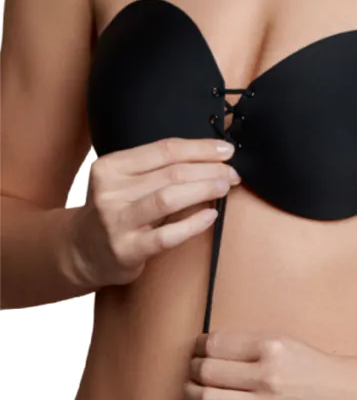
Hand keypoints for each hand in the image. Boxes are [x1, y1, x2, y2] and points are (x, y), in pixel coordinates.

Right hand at [67, 137, 240, 286]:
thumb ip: (157, 167)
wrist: (82, 251)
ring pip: (169, 197)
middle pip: (171, 172)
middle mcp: (110, 191)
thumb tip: (210, 155)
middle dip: (209, 170)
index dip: (200, 148)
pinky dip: (193, 224)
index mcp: (111, 166)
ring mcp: (116, 222)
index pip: (164, 149)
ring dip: (204, 189)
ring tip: (225, 187)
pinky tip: (211, 216)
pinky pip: (166, 235)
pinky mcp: (126, 250)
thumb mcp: (124, 180)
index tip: (226, 150)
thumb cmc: (116, 209)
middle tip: (232, 172)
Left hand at [184, 330, 356, 399]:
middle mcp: (267, 377)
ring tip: (194, 387)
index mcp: (271, 347)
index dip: (199, 345)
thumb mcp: (284, 343)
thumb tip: (209, 348)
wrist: (346, 396)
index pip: (215, 344)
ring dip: (193, 392)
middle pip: (206, 372)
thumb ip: (249, 345)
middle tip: (192, 367)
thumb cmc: (313, 367)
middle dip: (192, 369)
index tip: (197, 347)